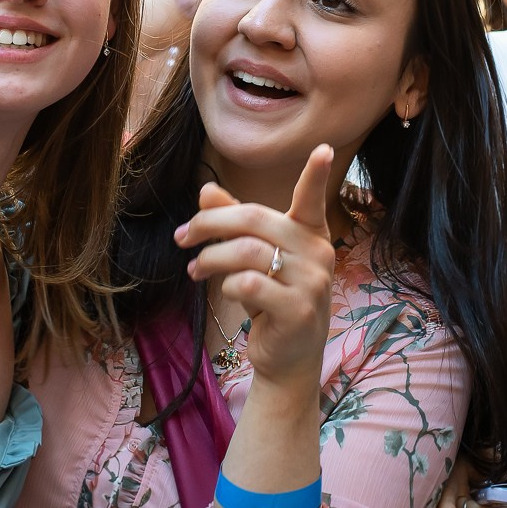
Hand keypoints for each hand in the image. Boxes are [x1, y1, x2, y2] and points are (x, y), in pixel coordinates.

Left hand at [175, 146, 336, 392]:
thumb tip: (206, 191)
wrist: (288, 359)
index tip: (323, 148)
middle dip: (210, 223)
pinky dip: (227, 285)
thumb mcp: (254, 259)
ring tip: (194, 269)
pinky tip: (223, 291)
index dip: (316, 175)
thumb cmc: (271, 300)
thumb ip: (234, 224)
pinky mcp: (298, 311)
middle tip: (183, 236)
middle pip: (255, 220)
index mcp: (309, 234)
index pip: (312, 200)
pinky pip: (249, 285)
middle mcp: (318, 253)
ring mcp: (312, 283)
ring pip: (247, 252)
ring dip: (210, 258)